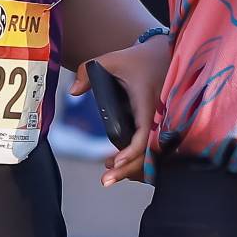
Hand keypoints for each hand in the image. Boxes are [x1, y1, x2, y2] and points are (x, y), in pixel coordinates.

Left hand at [88, 34, 170, 186]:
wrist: (164, 55)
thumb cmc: (136, 59)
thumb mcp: (111, 60)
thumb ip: (88, 72)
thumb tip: (73, 92)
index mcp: (148, 104)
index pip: (144, 134)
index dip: (132, 152)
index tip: (116, 162)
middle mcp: (159, 118)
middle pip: (148, 153)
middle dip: (128, 170)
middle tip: (105, 181)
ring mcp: (162, 124)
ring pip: (152, 154)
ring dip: (133, 167)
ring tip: (108, 171)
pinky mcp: (160, 126)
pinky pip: (153, 148)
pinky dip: (138, 158)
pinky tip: (119, 162)